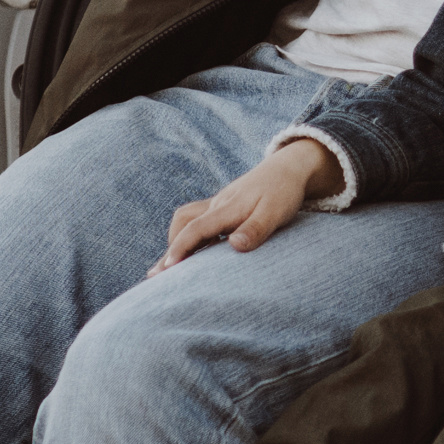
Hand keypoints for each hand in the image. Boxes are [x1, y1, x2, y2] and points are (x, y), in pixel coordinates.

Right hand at [160, 141, 335, 266]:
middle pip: (183, 223)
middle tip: (156, 275)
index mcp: (227, 208)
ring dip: (177, 240)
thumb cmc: (282, 192)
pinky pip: (197, 220)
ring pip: (187, 220)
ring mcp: (217, 205)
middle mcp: (217, 205)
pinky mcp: (222, 207)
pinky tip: (193, 253)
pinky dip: (189, 236)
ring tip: (171, 265)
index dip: (181, 248)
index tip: (167, 269)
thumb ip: (255, 229)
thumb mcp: (275, 212)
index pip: (196, 228)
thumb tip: (234, 245)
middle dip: (170, 248)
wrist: (287, 169)